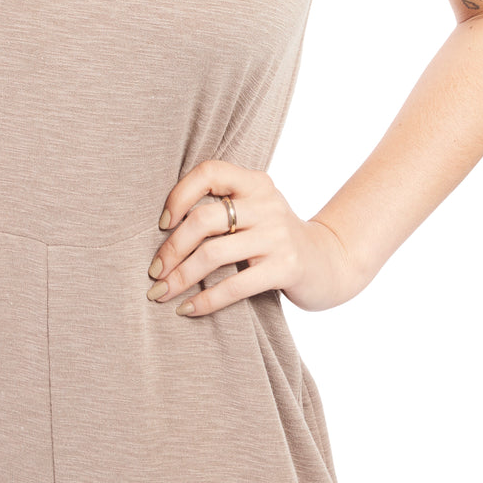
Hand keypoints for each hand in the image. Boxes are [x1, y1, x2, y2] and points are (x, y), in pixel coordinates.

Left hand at [147, 158, 363, 316]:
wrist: (328, 262)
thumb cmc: (275, 237)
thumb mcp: (254, 210)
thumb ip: (222, 207)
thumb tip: (163, 229)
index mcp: (255, 182)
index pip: (209, 172)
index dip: (179, 195)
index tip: (162, 223)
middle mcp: (266, 203)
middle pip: (204, 219)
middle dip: (171, 248)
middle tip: (154, 271)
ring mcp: (277, 235)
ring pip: (213, 254)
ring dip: (181, 277)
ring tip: (161, 293)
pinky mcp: (285, 267)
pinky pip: (234, 285)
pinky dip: (205, 300)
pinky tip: (187, 309)